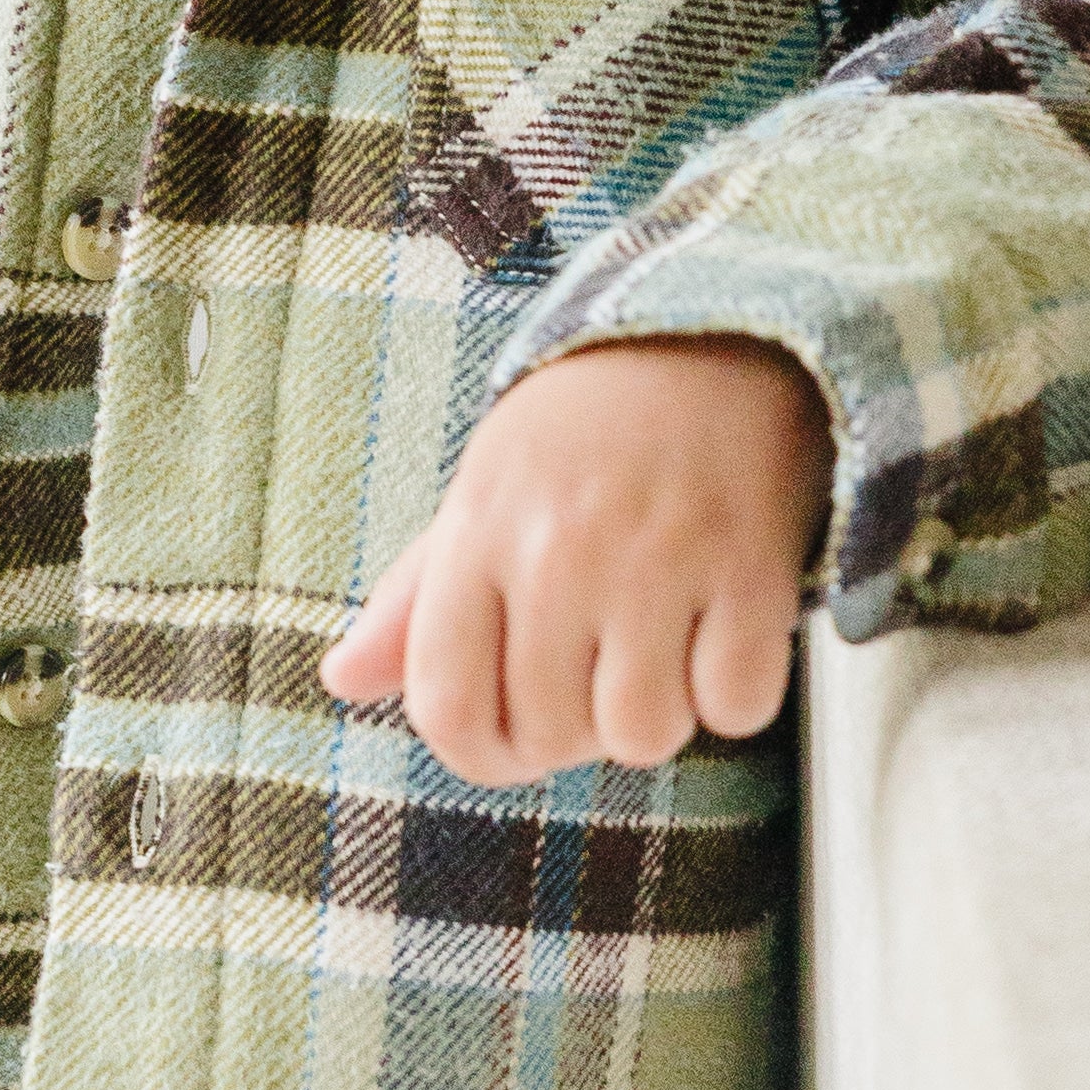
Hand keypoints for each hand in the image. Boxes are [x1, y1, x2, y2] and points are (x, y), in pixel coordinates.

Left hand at [322, 338, 830, 785]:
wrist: (715, 336)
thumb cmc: (587, 431)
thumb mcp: (485, 491)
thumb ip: (416, 600)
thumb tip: (341, 679)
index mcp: (480, 529)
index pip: (446, 705)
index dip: (479, 753)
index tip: (515, 741)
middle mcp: (559, 547)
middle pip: (549, 734)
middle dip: (579, 734)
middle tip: (604, 670)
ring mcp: (657, 556)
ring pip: (643, 734)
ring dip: (661, 715)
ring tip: (664, 647)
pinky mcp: (748, 563)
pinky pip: (737, 704)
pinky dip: (738, 691)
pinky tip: (725, 632)